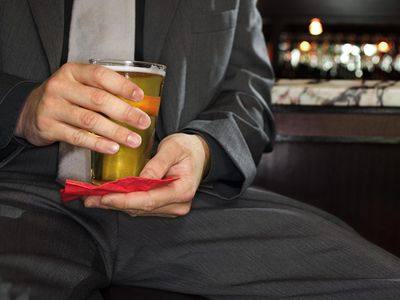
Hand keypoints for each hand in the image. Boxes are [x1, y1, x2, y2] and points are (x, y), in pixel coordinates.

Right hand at [15, 63, 150, 153]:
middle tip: (143, 122)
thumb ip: (102, 90)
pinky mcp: (48, 127)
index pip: (100, 75)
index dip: (122, 85)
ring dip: (115, 131)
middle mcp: (60, 86)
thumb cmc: (65, 98)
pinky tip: (113, 148)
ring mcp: (52, 107)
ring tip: (134, 140)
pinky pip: (77, 137)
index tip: (140, 96)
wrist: (29, 112)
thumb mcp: (79, 85)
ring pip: (90, 120)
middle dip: (125, 112)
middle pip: (98, 100)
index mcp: (72, 71)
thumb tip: (138, 103)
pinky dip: (98, 143)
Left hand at [84, 133, 209, 216]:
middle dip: (114, 203)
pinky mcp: (166, 207)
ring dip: (117, 204)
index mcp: (182, 190)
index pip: (149, 200)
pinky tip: (109, 197)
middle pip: (141, 208)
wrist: (200, 154)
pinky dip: (125, 202)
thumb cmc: (187, 148)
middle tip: (89, 199)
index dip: (124, 200)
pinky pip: (143, 207)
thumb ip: (156, 164)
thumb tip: (139, 179)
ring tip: (93, 198)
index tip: (103, 196)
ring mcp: (172, 208)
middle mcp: (178, 204)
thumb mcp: (173, 148)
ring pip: (140, 210)